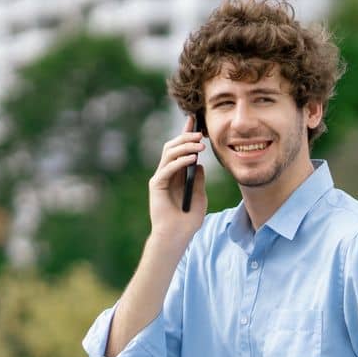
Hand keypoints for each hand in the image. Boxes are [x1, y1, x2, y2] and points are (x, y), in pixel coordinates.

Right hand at [147, 114, 207, 245]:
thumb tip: (201, 164)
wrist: (177, 236)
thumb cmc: (188, 220)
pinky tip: (192, 159)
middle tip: (200, 133)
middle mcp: (166, 173)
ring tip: (199, 145)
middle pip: (172, 147)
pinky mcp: (157, 185)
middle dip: (185, 137)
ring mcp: (160, 178)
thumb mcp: (200, 196)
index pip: (180, 150)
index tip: (194, 120)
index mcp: (176, 174)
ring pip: (168, 154)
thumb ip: (199, 180)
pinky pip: (168, 168)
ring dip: (185, 147)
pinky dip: (180, 161)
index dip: (186, 134)